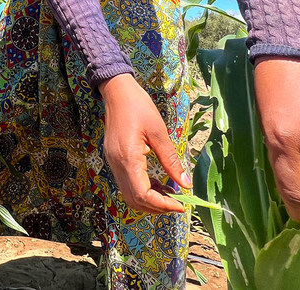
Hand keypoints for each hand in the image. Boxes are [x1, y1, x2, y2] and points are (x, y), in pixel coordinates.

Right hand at [100, 73, 192, 214]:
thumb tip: (186, 184)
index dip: (162, 205)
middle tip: (178, 203)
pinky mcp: (115, 160)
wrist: (116, 92)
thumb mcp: (159, 131)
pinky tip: (159, 184)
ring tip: (171, 195)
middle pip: (135, 200)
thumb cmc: (138, 106)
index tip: (181, 205)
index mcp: (128, 158)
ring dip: (150, 200)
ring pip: (130, 195)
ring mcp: (113, 164)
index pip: (143, 194)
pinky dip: (144, 190)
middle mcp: (117, 165)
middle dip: (157, 207)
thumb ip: (171, 160)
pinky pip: (128, 184)